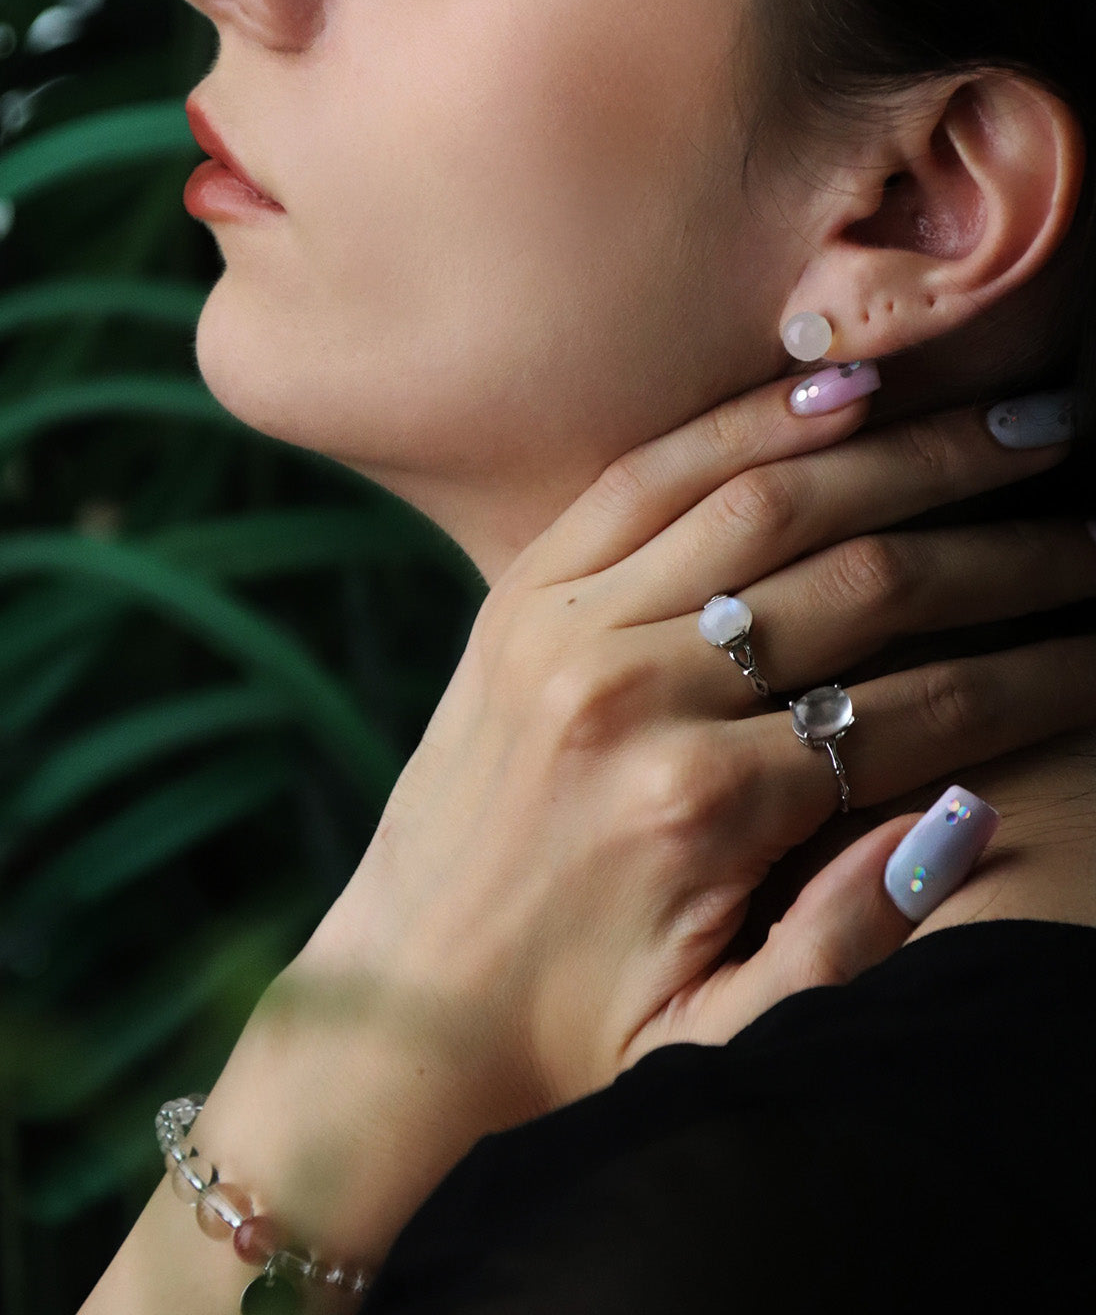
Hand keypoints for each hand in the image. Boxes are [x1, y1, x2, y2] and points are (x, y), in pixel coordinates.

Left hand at [311, 376, 1095, 1110]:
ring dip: (909, 452)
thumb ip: (848, 946)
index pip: (925, 706)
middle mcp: (632, 694)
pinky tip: (850, 385)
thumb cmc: (568, 1038)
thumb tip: (969, 816)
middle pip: (865, 580)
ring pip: (770, 500)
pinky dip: (753, 421)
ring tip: (1018, 422)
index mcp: (699, 810)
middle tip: (1093, 514)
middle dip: (1005, 545)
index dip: (1044, 670)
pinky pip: (649, 473)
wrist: (400, 1008)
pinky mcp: (518, 595)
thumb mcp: (715, 1042)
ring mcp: (565, 627)